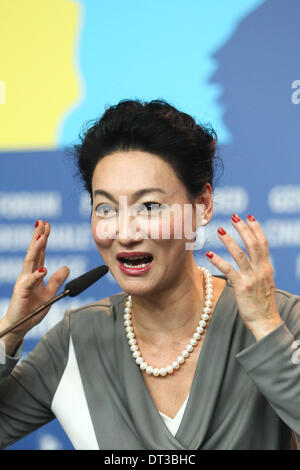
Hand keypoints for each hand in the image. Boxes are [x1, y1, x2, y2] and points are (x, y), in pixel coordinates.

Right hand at [0, 219, 69, 342]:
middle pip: (34, 252)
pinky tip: (43, 269)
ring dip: (36, 249)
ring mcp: (23, 282)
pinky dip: (36, 276)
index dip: (43, 238)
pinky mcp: (21, 293)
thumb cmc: (32, 309)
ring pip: (30, 263)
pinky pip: (29, 283)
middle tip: (42, 222)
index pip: (40, 252)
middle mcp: (28, 275)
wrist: (19, 326)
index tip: (47, 225)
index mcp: (35, 274)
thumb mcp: (50, 294)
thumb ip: (57, 281)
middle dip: (37, 236)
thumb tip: (66, 267)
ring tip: (41, 237)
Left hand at [205, 214, 282, 340]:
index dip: (256, 229)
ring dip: (230, 240)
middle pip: (253, 244)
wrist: (266, 323)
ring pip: (240, 254)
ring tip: (220, 229)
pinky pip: (229, 270)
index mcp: (267, 268)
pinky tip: (209, 253)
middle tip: (234, 216)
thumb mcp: (265, 283)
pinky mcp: (242, 287)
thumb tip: (252, 259)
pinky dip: (219, 260)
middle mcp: (261, 270)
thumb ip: (259, 270)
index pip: (263, 243)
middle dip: (243, 229)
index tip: (249, 217)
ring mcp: (252, 278)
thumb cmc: (262, 304)